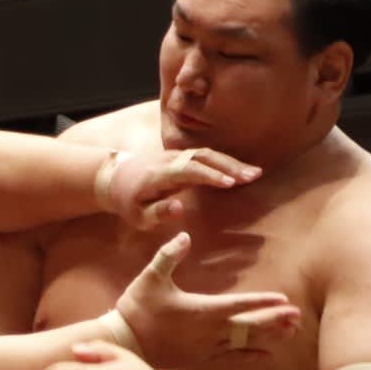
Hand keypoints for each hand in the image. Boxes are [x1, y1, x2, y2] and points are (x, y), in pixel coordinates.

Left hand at [103, 147, 258, 230]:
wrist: (115, 178)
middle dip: (229, 166)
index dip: (210, 175)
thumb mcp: (137, 215)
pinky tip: (242, 171)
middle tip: (253, 177)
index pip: (187, 170)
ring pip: (207, 154)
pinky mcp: (182, 157)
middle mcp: (170, 160)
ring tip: (255, 174)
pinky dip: (225, 162)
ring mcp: (176, 156)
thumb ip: (158, 213)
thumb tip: (180, 208)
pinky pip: (206, 156)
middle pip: (203, 157)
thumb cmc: (128, 202)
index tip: (230, 183)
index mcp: (159, 175)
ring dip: (232, 163)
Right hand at [110, 232, 302, 367]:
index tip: (283, 299)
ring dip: (268, 336)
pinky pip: (232, 357)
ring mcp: (206, 346)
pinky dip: (250, 355)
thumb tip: (184, 235)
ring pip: (244, 342)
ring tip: (291, 332)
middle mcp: (209, 331)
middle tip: (297, 316)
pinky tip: (266, 355)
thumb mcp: (150, 277)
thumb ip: (169, 256)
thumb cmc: (137, 308)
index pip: (239, 305)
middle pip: (249, 325)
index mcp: (201, 309)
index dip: (262, 301)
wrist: (125, 343)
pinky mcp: (201, 358)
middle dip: (274, 320)